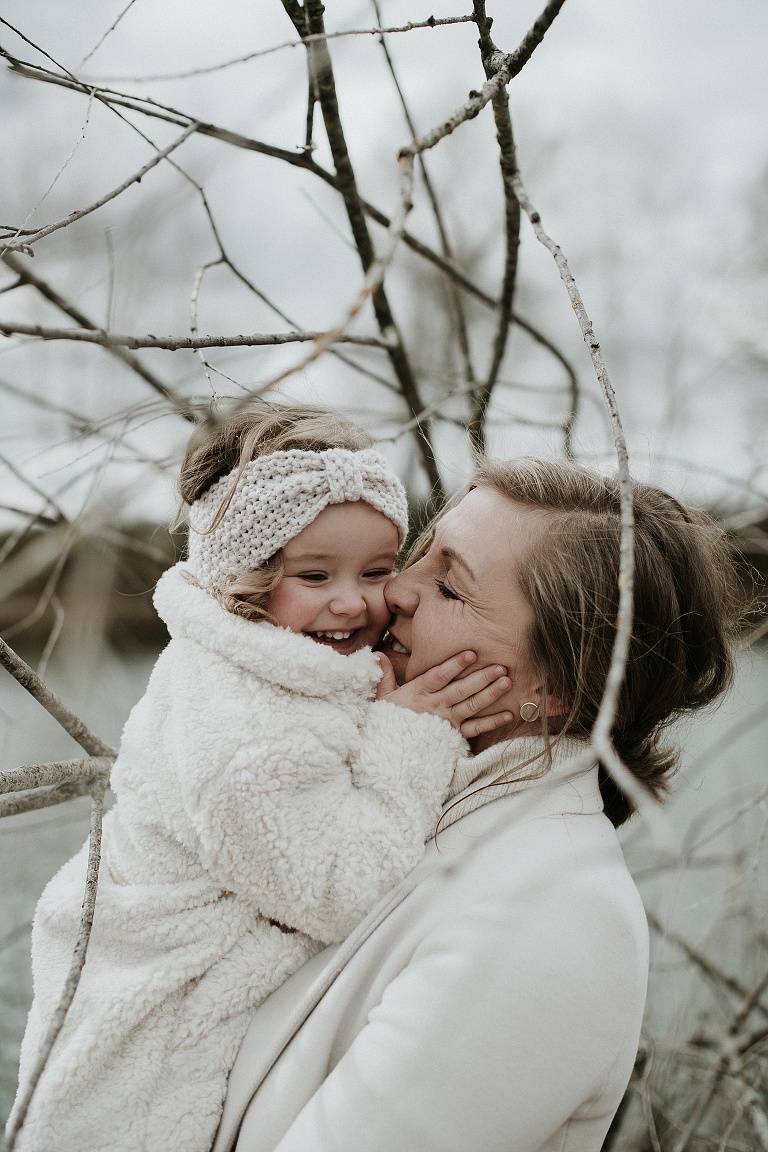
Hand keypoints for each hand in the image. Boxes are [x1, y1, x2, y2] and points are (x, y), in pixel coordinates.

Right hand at [375, 650, 513, 739]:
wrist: (387, 755)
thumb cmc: (386, 723)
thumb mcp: (382, 699)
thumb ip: (385, 676)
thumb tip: (377, 654)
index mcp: (418, 693)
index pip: (439, 676)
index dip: (455, 665)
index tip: (471, 653)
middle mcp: (435, 706)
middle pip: (461, 689)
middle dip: (482, 677)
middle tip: (501, 666)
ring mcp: (447, 721)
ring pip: (472, 706)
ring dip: (491, 694)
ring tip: (507, 682)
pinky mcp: (454, 736)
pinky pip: (476, 729)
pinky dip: (493, 722)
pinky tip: (509, 714)